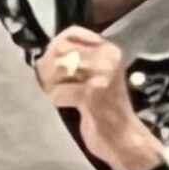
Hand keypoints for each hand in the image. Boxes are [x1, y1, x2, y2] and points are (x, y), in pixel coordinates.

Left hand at [36, 29, 167, 169]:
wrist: (122, 136)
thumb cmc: (104, 107)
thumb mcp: (96, 75)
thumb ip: (75, 59)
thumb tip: (46, 51)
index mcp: (109, 49)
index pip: (72, 33)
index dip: (54, 46)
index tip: (52, 61)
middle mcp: (108, 58)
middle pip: (61, 50)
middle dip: (48, 68)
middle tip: (50, 83)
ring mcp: (102, 76)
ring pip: (58, 69)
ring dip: (52, 84)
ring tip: (60, 94)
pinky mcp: (93, 95)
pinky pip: (59, 92)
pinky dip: (58, 100)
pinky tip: (68, 106)